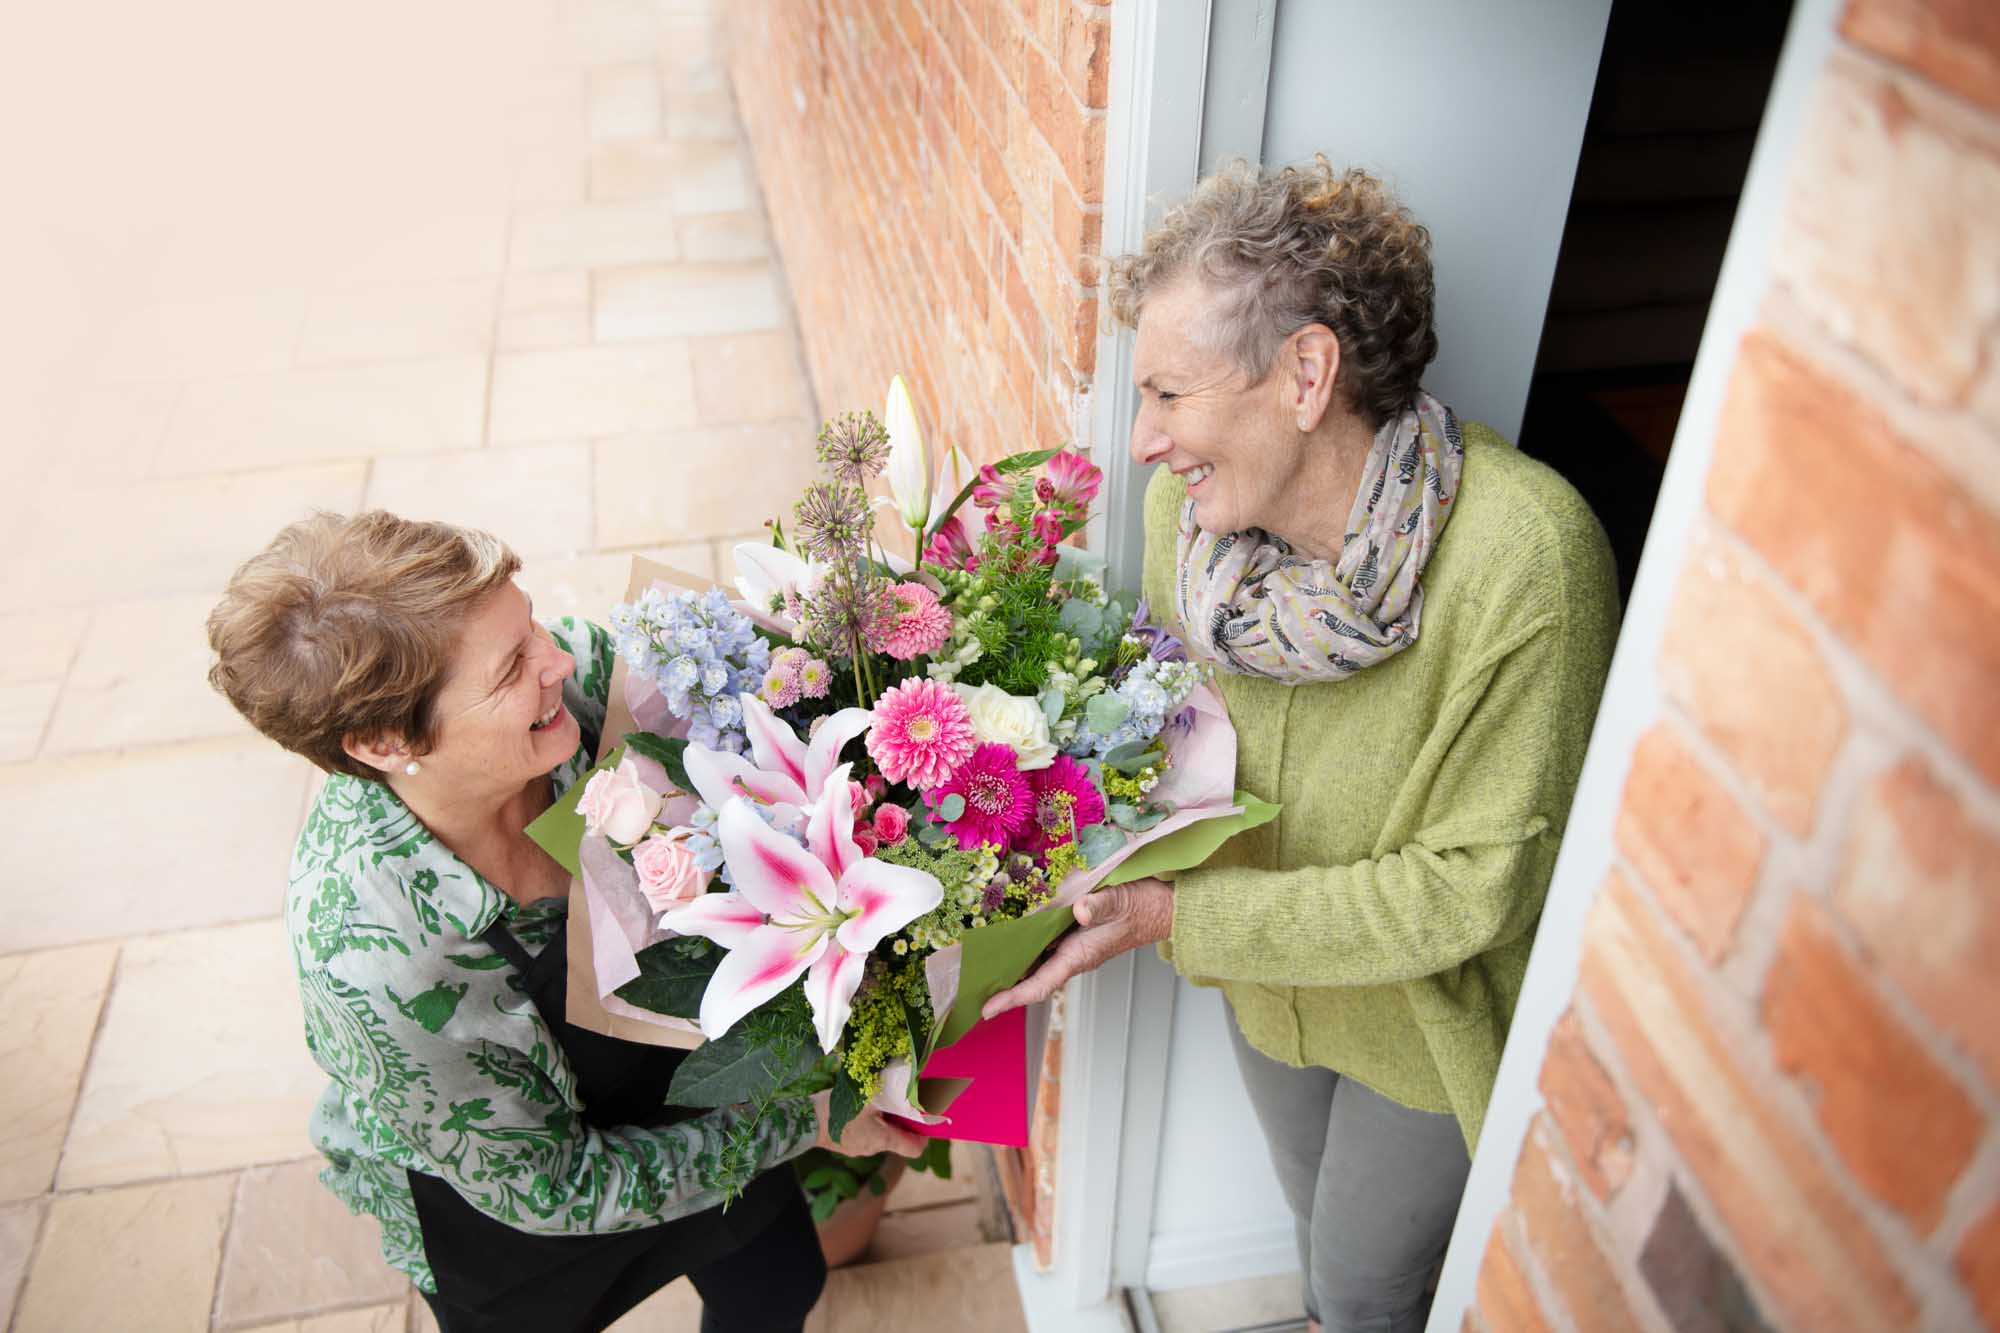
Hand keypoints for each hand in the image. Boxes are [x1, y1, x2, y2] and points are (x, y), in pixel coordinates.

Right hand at [811, 1090, 929, 1157]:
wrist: (804, 1122)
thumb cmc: (838, 1110)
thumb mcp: (867, 1096)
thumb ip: (890, 1090)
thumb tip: (909, 1078)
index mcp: (883, 1139)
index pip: (914, 1149)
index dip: (924, 1136)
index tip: (926, 1121)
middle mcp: (872, 1148)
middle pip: (897, 1139)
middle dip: (902, 1121)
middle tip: (903, 1100)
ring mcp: (857, 1148)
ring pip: (880, 1134)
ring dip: (884, 1119)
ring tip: (881, 1098)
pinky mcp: (844, 1142)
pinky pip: (865, 1133)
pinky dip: (869, 1121)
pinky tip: (862, 1105)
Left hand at [981, 877, 1174, 1019]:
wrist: (1160, 907)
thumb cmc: (1141, 908)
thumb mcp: (1118, 902)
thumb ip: (1098, 907)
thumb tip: (1079, 911)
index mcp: (1079, 956)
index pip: (1039, 984)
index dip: (1013, 997)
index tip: (988, 1009)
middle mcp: (1072, 956)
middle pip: (1031, 979)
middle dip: (1003, 988)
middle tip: (971, 992)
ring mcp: (1072, 947)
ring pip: (1035, 964)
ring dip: (1010, 969)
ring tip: (980, 972)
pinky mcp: (1073, 935)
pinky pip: (1042, 947)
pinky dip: (1023, 948)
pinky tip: (1007, 942)